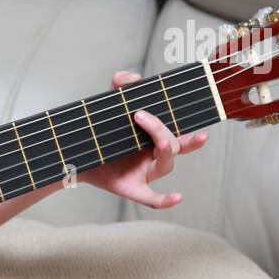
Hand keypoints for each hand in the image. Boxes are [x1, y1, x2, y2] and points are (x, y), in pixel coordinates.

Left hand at [77, 70, 208, 208]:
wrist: (76, 155)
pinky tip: (178, 197)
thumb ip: (119, 86)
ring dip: (166, 154)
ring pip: (165, 166)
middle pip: (172, 146)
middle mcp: (153, 156)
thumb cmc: (100, 133)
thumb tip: (133, 78)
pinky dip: (165, 200)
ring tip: (161, 142)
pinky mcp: (131, 187)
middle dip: (163, 132)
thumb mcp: (108, 106)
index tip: (203, 134)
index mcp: (154, 139)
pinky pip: (151, 198)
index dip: (194, 137)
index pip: (179, 134)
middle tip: (142, 116)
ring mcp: (144, 173)